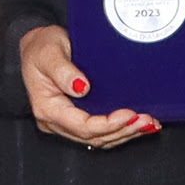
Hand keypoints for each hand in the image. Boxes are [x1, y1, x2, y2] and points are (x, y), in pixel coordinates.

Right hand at [18, 24, 156, 149]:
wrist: (36, 46)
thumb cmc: (40, 48)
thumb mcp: (49, 52)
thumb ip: (63, 71)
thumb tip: (82, 87)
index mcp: (48, 108)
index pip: (82, 126)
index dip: (108, 124)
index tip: (129, 114)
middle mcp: (56, 121)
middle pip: (93, 137)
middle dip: (123, 130)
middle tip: (146, 120)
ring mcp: (66, 122)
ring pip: (98, 139)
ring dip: (125, 133)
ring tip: (147, 124)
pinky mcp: (75, 119)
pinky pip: (99, 132)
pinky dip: (120, 130)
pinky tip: (136, 125)